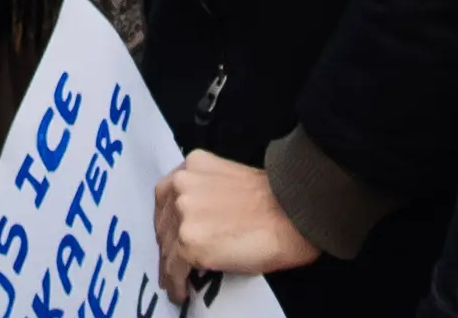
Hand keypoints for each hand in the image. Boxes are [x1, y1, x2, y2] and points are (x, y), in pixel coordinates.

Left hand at [155, 152, 321, 303]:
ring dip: (170, 266)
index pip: (167, 196)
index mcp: (193, 165)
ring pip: (167, 247)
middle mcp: (182, 185)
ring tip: (173, 281)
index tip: (169, 236)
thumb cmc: (274, 201)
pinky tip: (180, 292)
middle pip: (163, 223)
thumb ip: (204, 192)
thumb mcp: (228, 180)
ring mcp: (183, 214)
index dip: (167, 221)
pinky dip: (175, 283)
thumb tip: (196, 221)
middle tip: (170, 262)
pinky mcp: (190, 243)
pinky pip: (175, 269)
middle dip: (167, 244)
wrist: (293, 215)